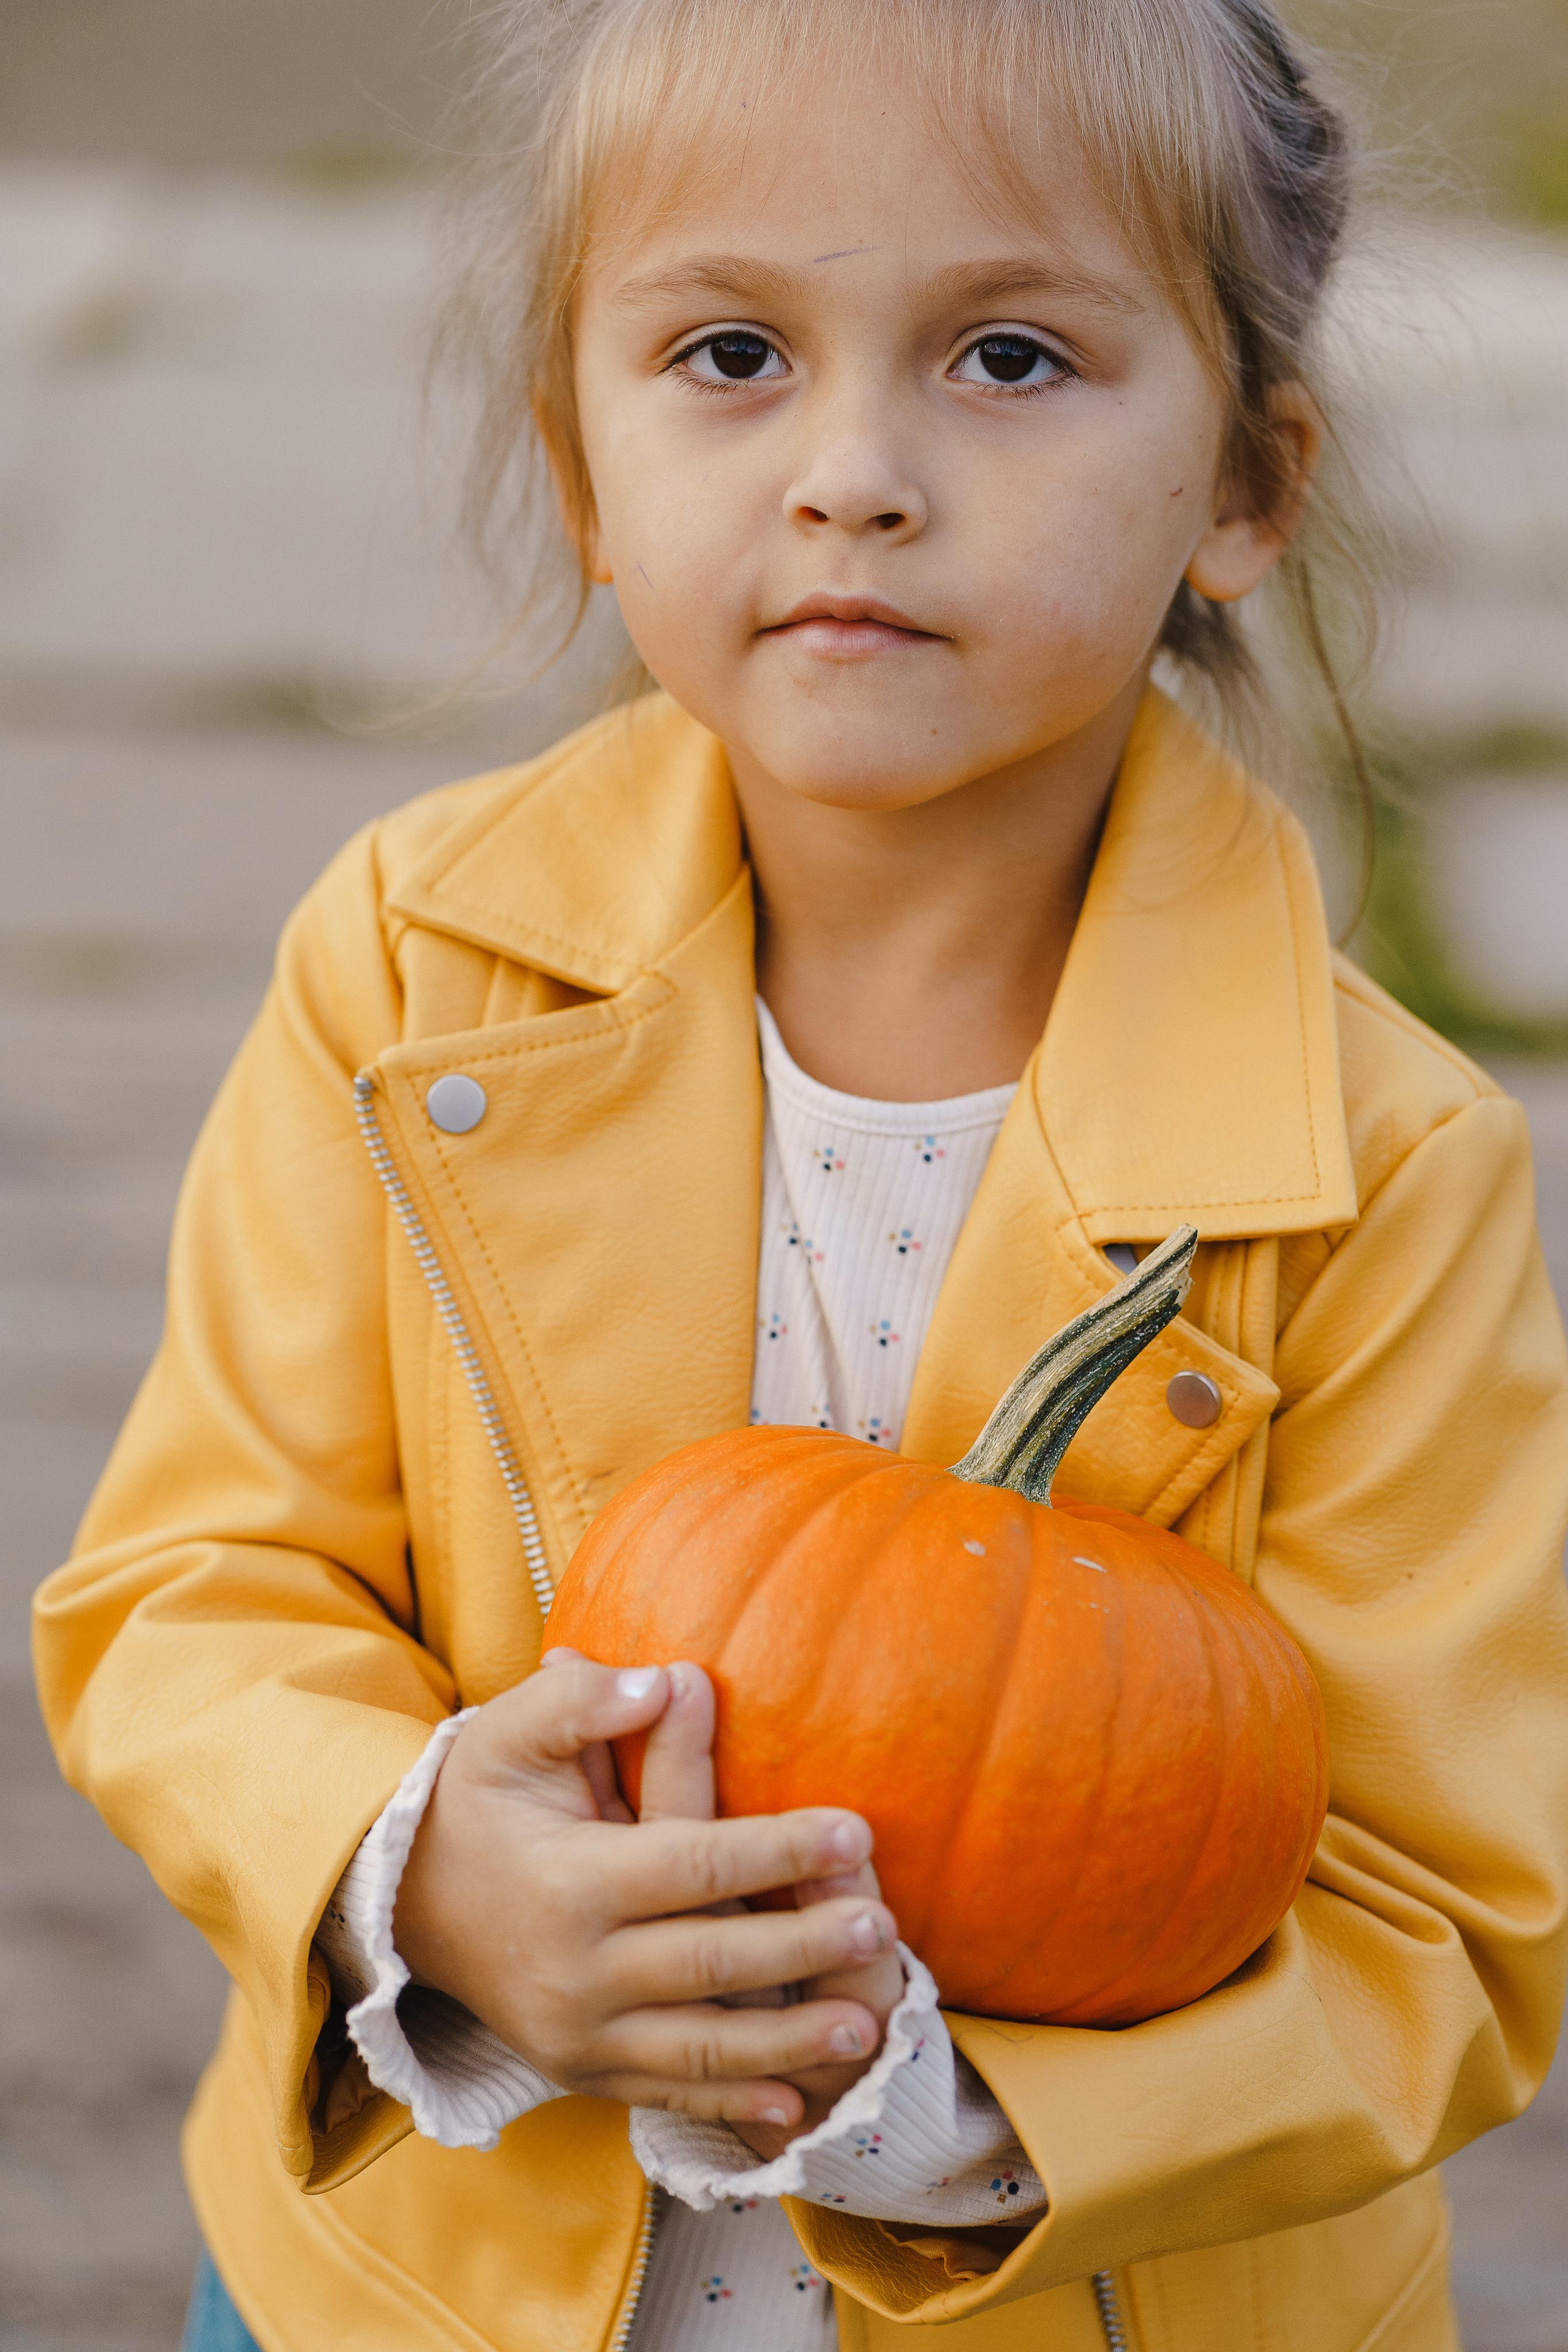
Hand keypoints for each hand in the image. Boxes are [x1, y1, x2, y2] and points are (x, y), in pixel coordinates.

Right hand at [391, 1655, 896, 2127]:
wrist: (400, 1901)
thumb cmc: (474, 1801)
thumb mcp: (508, 1734)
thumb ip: (584, 1703)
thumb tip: (667, 1679)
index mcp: (569, 1881)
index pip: (695, 1862)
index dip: (779, 1850)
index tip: (855, 1831)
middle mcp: (574, 1969)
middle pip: (711, 1960)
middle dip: (803, 1946)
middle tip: (881, 1924)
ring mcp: (575, 2033)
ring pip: (699, 2047)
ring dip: (787, 2040)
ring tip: (867, 2027)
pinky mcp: (578, 2070)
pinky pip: (664, 2094)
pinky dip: (730, 2102)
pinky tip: (794, 2103)